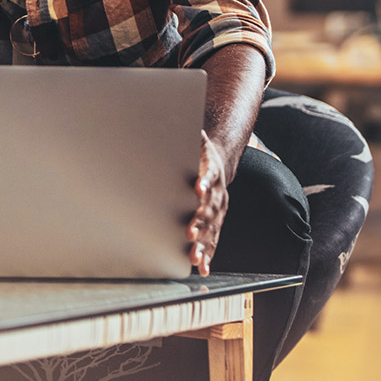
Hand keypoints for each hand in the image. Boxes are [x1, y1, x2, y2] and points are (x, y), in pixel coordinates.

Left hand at [188, 130, 231, 275]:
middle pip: (210, 208)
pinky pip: (213, 241)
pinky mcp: (215, 224)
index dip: (204, 181)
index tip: (197, 188)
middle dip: (200, 220)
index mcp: (210, 169)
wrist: (216, 160)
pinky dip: (208, 255)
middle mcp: (216, 193)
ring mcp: (218, 210)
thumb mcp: (192, 135)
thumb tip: (162, 112)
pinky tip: (201, 269)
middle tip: (189, 232)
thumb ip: (183, 130)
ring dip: (203, 243)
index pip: (208, 174)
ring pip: (212, 229)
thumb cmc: (195, 149)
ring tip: (194, 257)